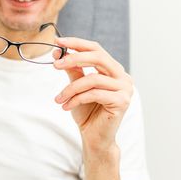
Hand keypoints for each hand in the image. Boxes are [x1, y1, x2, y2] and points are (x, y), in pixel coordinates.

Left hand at [53, 37, 133, 152]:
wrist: (94, 138)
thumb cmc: (87, 112)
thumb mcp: (77, 87)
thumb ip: (72, 69)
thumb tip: (59, 52)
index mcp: (113, 69)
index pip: (96, 49)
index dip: (77, 43)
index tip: (58, 41)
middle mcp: (123, 76)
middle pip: (98, 57)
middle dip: (74, 59)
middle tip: (55, 65)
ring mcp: (125, 89)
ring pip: (93, 79)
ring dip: (71, 88)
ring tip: (59, 98)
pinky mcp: (122, 102)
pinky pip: (94, 94)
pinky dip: (76, 99)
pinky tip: (66, 106)